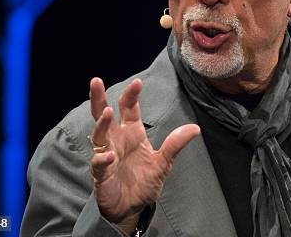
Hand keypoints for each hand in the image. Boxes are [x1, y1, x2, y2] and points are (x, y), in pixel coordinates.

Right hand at [89, 77, 199, 232]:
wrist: (132, 208)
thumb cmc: (144, 182)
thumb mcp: (164, 162)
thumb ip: (175, 144)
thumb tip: (195, 128)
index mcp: (132, 133)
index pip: (129, 108)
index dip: (131, 95)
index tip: (137, 82)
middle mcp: (117, 140)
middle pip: (104, 114)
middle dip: (99, 98)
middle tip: (96, 81)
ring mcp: (107, 155)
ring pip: (99, 135)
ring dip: (102, 124)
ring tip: (107, 113)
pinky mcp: (102, 174)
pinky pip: (99, 163)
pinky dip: (103, 159)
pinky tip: (109, 157)